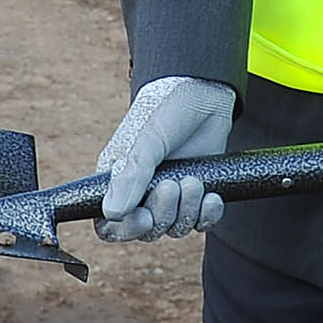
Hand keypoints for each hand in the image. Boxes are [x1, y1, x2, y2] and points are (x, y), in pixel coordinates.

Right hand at [94, 75, 235, 241]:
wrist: (205, 92)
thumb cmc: (166, 109)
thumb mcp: (146, 139)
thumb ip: (130, 176)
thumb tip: (112, 213)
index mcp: (117, 180)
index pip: (110, 225)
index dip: (125, 229)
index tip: (143, 218)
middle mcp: (142, 192)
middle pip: (147, 231)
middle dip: (163, 213)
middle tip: (173, 184)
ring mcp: (170, 194)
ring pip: (175, 228)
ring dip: (187, 210)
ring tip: (193, 180)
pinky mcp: (197, 194)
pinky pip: (200, 223)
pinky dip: (207, 215)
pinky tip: (211, 196)